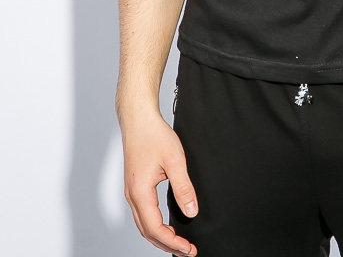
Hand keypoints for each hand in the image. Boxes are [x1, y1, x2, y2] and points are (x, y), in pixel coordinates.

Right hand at [121, 109, 198, 254]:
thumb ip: (183, 187)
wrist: (139, 119)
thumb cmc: (153, 135)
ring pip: (143, 224)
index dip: (173, 242)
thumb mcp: (174, 160)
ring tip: (179, 243)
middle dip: (167, 244)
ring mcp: (132, 191)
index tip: (188, 249)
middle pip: (147, 231)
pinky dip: (154, 225)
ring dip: (160, 237)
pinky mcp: (135, 185)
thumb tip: (192, 211)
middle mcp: (132, 195)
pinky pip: (143, 214)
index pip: (155, 229)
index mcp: (140, 192)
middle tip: (187, 251)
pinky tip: (166, 225)